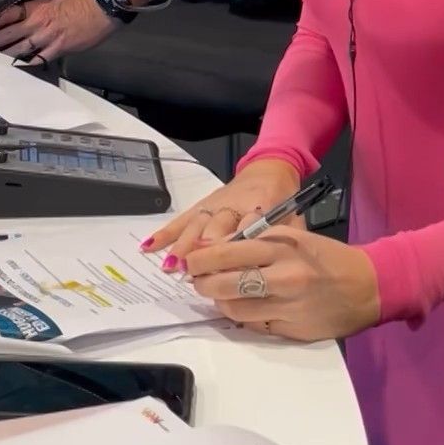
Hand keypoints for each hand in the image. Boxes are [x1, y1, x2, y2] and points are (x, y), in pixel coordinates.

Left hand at [0, 0, 117, 63]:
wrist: (101, 10)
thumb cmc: (79, 1)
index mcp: (35, 6)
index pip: (6, 14)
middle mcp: (37, 22)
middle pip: (7, 34)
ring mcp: (46, 38)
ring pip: (18, 49)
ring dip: (3, 56)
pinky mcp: (57, 49)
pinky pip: (37, 60)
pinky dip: (25, 65)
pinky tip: (15, 70)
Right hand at [140, 161, 300, 264]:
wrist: (270, 170)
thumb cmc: (282, 203)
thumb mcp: (294, 221)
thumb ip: (287, 241)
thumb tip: (277, 271)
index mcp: (261, 207)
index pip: (246, 229)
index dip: (235, 249)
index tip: (224, 272)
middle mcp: (234, 204)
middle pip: (216, 226)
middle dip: (204, 250)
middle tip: (193, 273)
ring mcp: (215, 204)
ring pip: (196, 223)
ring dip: (183, 245)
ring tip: (171, 266)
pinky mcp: (202, 204)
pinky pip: (182, 218)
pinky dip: (166, 232)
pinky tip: (149, 247)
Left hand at [184, 227, 380, 343]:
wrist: (368, 286)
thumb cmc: (328, 258)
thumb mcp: (294, 237)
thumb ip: (258, 241)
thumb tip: (216, 249)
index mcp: (283, 246)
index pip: (226, 252)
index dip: (200, 257)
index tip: (190, 258)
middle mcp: (283, 275)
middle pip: (223, 283)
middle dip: (201, 282)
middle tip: (196, 279)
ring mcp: (286, 305)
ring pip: (233, 308)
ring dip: (218, 302)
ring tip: (217, 294)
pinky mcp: (290, 329)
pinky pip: (252, 325)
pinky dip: (240, 316)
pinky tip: (242, 307)